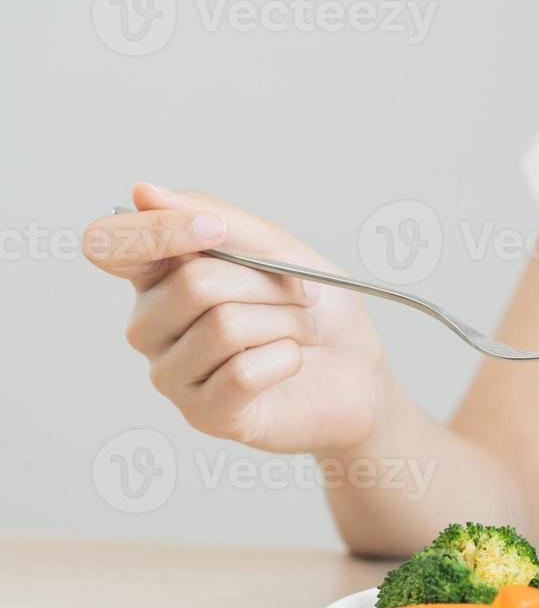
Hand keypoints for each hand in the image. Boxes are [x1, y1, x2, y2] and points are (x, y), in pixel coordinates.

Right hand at [84, 184, 388, 454]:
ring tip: (302, 330)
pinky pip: (243, 372)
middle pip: (194, 283)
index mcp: (157, 278)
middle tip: (302, 295)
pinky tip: (293, 361)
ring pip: (224, 326)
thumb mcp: (276, 248)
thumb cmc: (314, 308)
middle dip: (268, 283)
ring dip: (286, 320)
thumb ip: (215, 220)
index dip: (158, 232)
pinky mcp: (204, 414)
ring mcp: (171, 375)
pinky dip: (288, 357)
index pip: (110, 246)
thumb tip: (144, 193)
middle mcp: (150, 326)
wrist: (359, 370)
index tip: (215, 230)